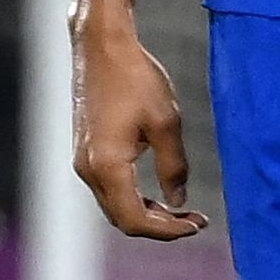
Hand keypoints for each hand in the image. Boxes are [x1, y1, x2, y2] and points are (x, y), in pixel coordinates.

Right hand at [74, 18, 206, 240]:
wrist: (102, 48)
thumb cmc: (136, 79)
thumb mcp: (166, 123)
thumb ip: (174, 166)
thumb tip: (178, 201)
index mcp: (107, 165)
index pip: (134, 220)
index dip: (167, 230)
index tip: (196, 224)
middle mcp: (88, 169)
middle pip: (122, 219)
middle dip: (160, 226)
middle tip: (196, 220)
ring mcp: (83, 160)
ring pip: (114, 206)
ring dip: (147, 213)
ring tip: (183, 210)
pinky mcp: (86, 151)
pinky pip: (109, 188)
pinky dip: (134, 197)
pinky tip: (159, 192)